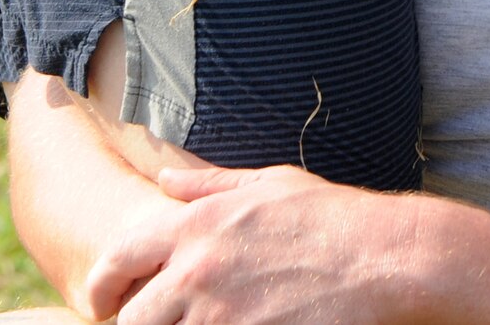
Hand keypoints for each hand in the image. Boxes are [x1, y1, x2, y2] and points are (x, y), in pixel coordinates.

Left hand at [86, 165, 419, 324]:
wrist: (385, 258)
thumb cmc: (334, 217)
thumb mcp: (271, 185)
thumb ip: (209, 185)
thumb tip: (164, 179)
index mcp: (198, 226)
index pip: (119, 258)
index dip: (104, 283)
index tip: (106, 299)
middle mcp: (197, 272)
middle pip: (135, 316)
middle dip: (142, 320)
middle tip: (161, 320)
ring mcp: (219, 315)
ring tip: (207, 320)